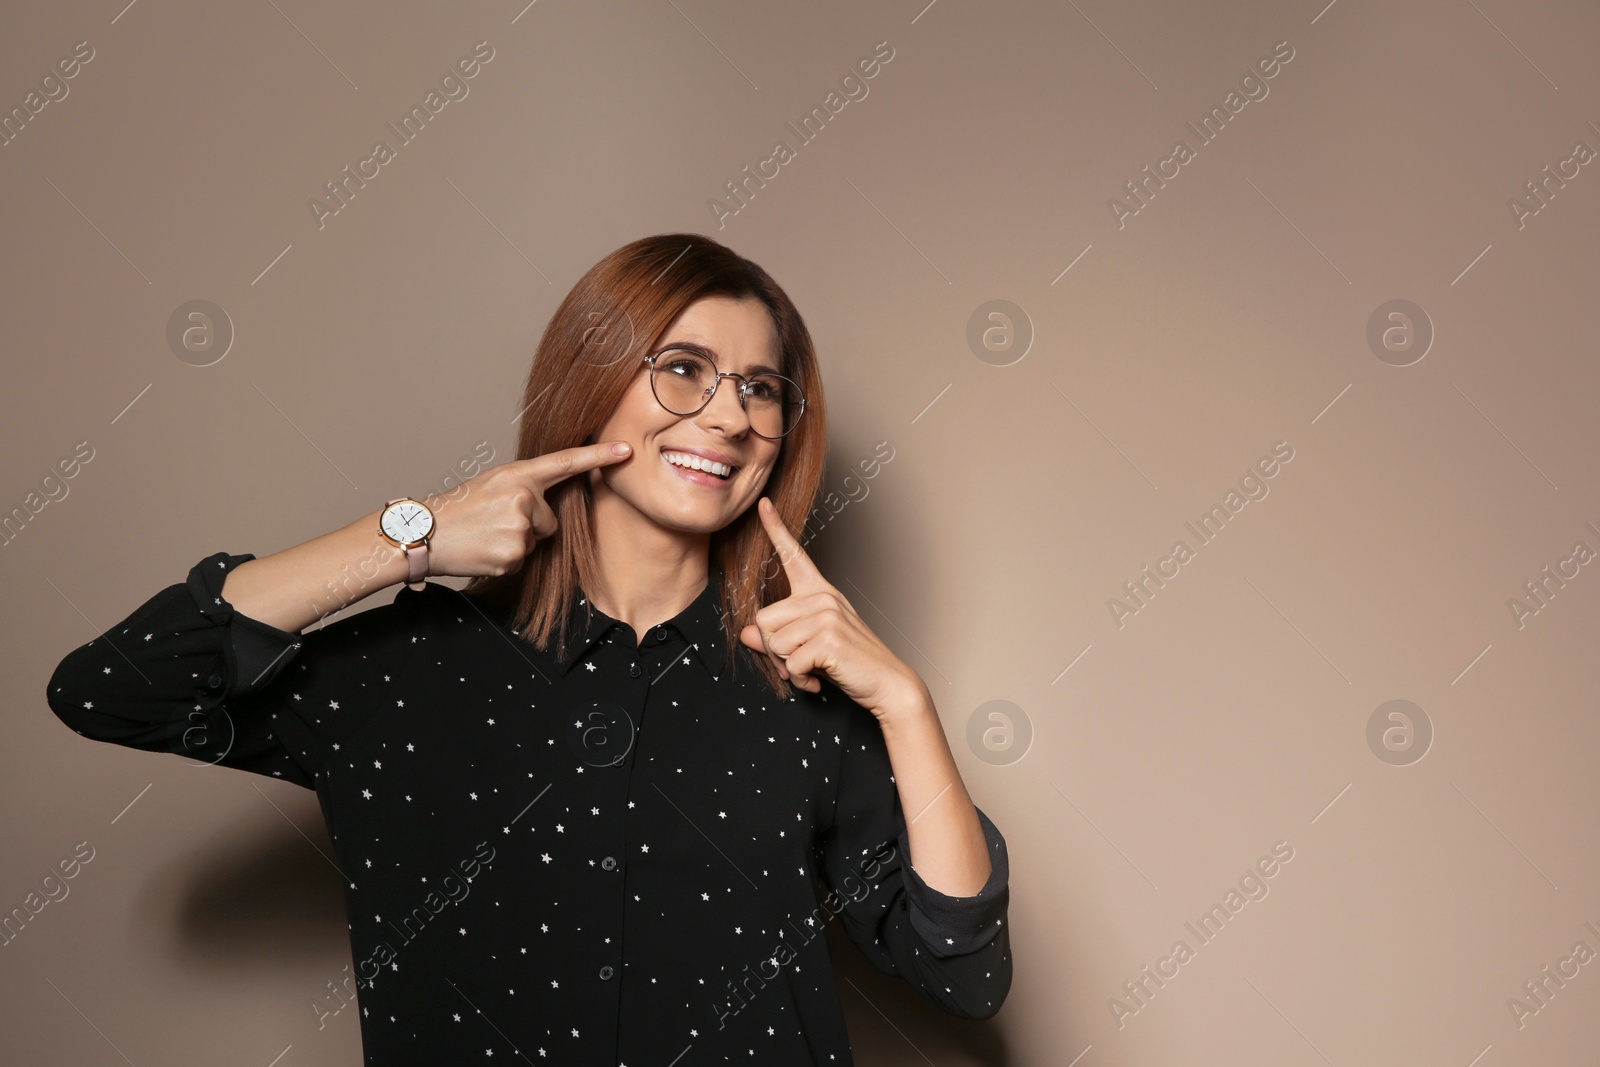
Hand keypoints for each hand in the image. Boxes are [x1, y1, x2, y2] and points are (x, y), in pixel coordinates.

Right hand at [420, 441, 631, 578]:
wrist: (424, 534)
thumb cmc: (458, 510)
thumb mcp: (492, 485)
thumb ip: (525, 488)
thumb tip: (549, 504)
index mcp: (517, 475)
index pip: (565, 463)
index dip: (598, 457)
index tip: (626, 450)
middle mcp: (523, 497)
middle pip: (549, 521)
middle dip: (528, 526)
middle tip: (492, 522)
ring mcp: (519, 527)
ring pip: (536, 542)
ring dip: (516, 543)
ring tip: (486, 535)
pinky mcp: (513, 554)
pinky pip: (523, 560)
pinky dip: (505, 559)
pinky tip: (484, 550)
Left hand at [738, 496, 921, 716]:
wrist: (887, 682)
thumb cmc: (849, 662)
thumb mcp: (809, 645)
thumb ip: (777, 638)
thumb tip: (746, 634)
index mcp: (819, 592)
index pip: (793, 556)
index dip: (775, 529)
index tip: (764, 503)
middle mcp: (822, 597)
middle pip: (764, 621)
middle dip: (774, 651)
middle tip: (798, 663)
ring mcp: (827, 615)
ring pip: (774, 643)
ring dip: (787, 667)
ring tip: (812, 670)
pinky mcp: (828, 638)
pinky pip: (790, 663)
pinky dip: (799, 679)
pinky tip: (818, 679)